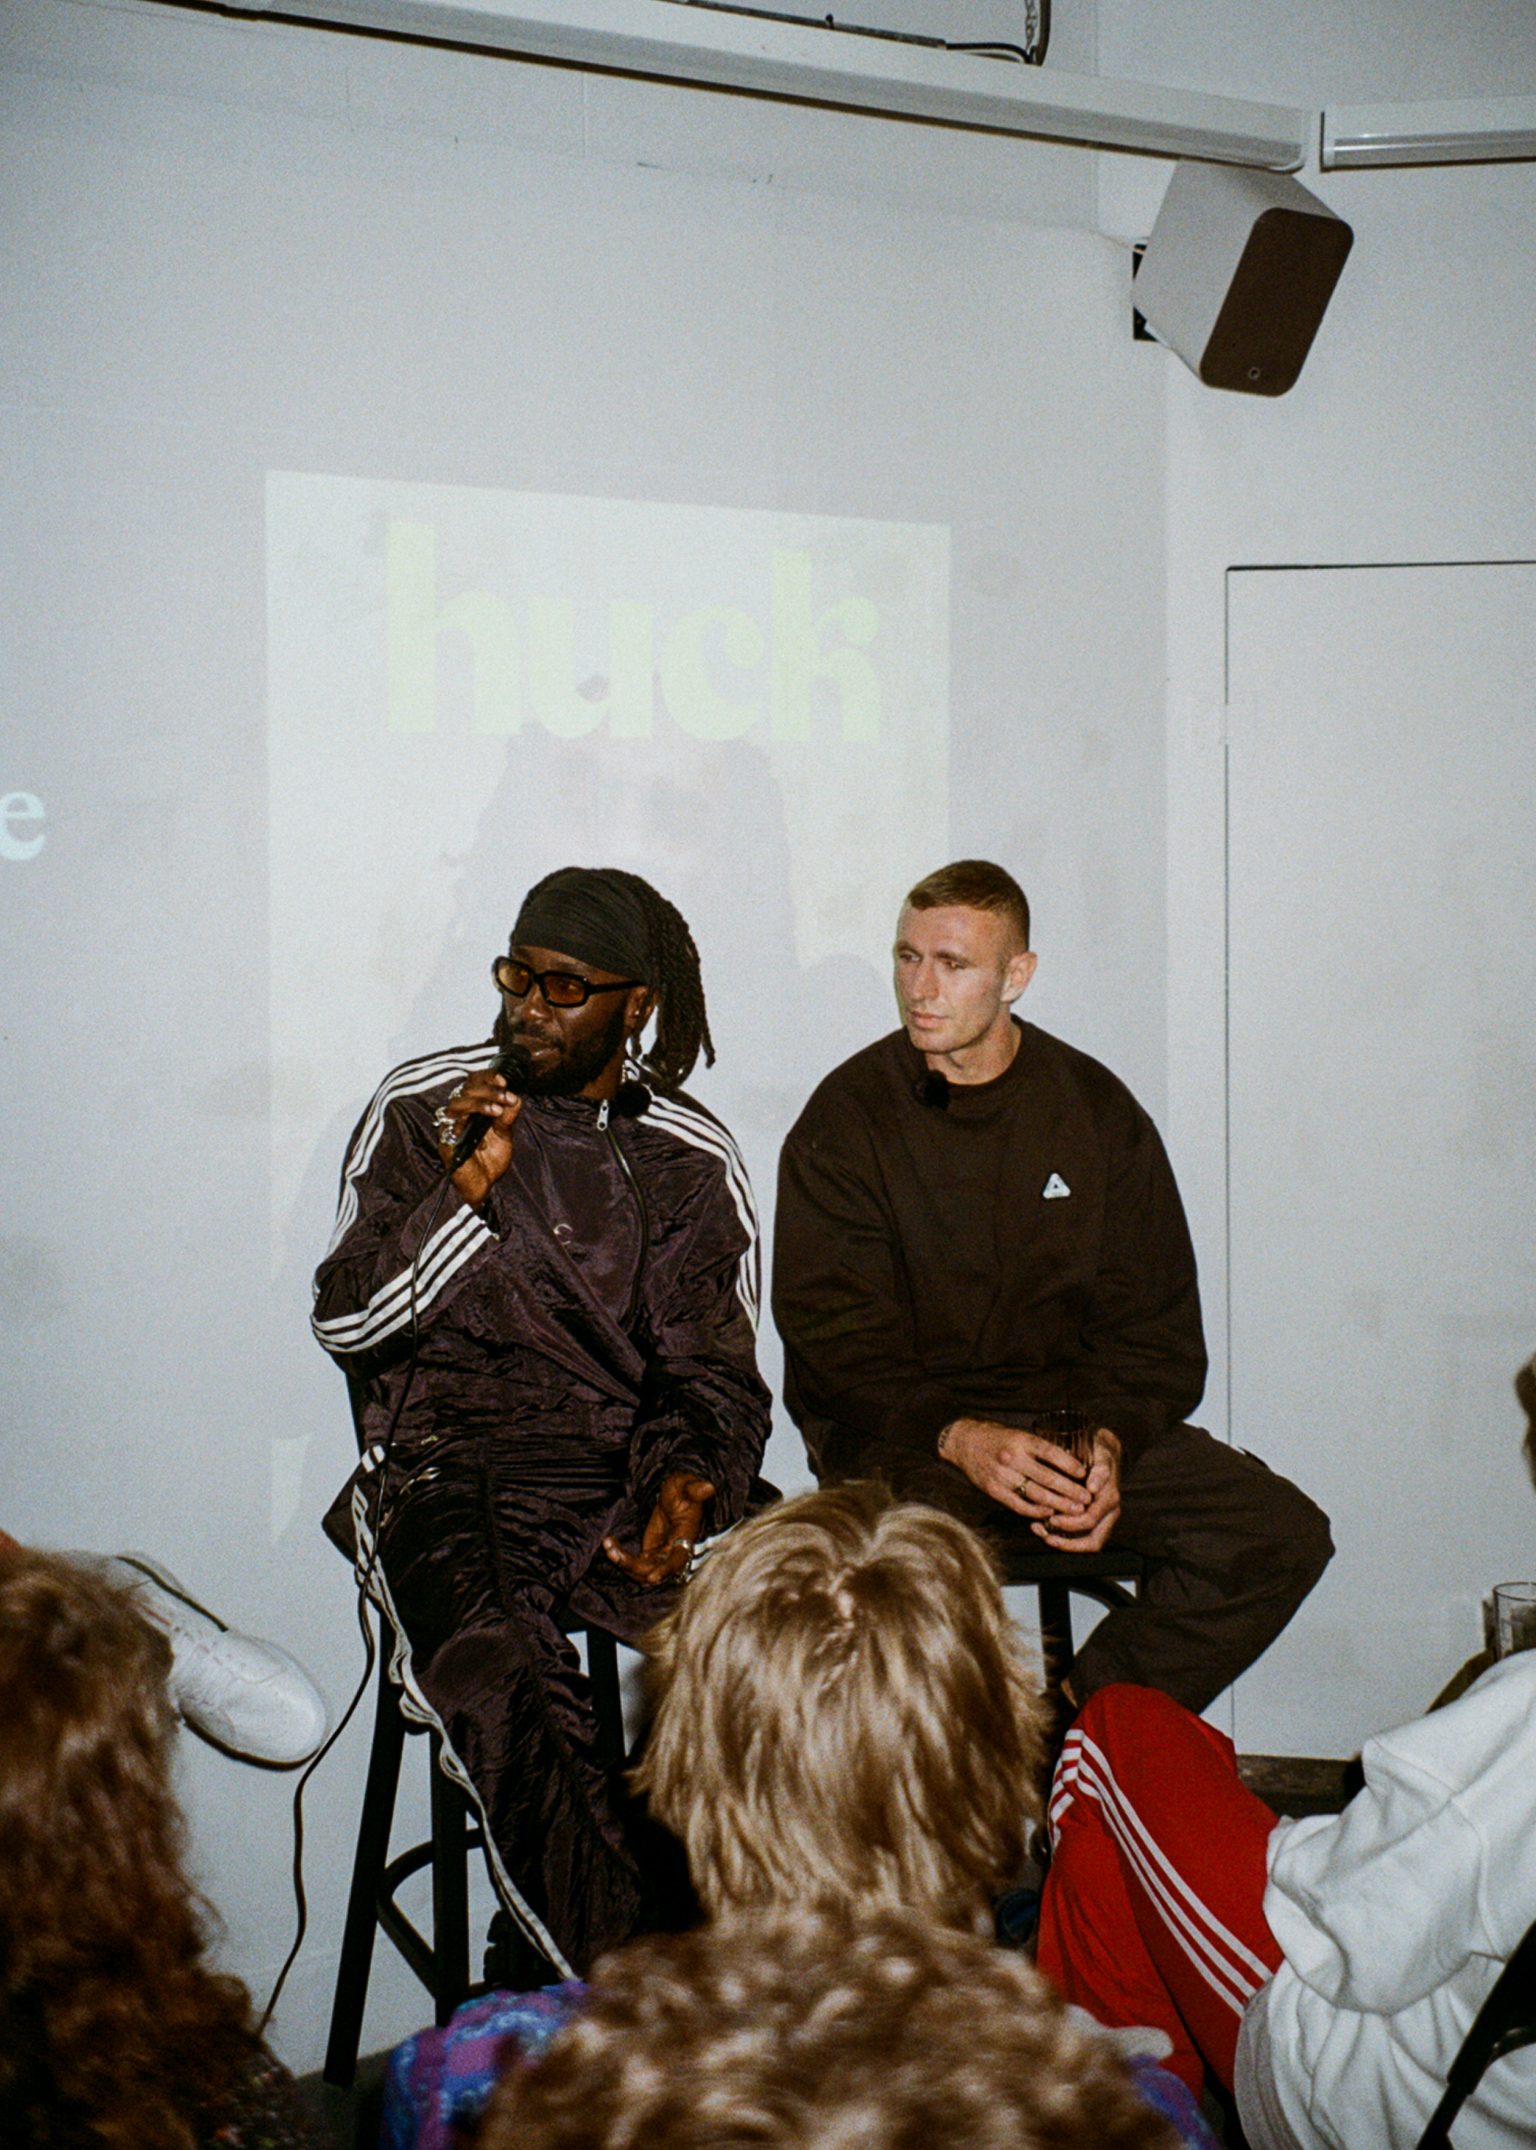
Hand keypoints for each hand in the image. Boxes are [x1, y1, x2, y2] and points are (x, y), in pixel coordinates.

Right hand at [434, 1072, 523, 1208]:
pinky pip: (450, 1130)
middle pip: (464, 1090)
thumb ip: (508, 1116)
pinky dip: (467, 1127)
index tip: (503, 1080)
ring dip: (478, 1104)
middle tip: (506, 1097)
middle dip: (488, 1090)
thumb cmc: (491, 1158)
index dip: (486, 1077)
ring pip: (455, 1105)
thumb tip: (515, 1098)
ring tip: (497, 1111)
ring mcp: (449, 1129)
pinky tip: (483, 1133)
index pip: (472, 1082)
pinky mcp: (445, 1144)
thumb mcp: (505, 1134)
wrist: (485, 1186)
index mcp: (471, 1107)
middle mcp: (457, 1115)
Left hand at [602, 1472, 715, 1586]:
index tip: (652, 1577)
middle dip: (632, 1565)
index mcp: (685, 1538)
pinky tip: (610, 1542)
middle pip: (653, 1570)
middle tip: (612, 1552)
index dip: (666, 1570)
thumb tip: (708, 1487)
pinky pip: (633, 1563)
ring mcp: (661, 1555)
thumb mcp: (687, 1486)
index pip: (678, 1559)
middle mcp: (673, 1552)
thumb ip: (695, 1488)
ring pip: (641, 1570)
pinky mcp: (649, 1554)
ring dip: (622, 1562)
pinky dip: (620, 1556)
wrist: (676, 1496)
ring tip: (608, 1544)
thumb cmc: (683, 1490)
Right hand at [938, 1418, 1121, 1551]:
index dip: (1069, 1465)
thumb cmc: (998, 1438)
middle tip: (1087, 1499)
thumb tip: (1070, 1464)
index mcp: (1021, 1440)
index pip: (1050, 1452)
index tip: (1085, 1474)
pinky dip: (1035, 1510)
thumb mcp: (1018, 1435)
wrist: (964, 1442)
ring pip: (1035, 1494)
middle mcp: (1012, 1457)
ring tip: (1075, 1510)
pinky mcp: (993, 1489)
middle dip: (1070, 1490)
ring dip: (1058, 1504)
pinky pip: (1018, 1504)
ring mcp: (1001, 1475)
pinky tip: (1049, 1513)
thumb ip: (1038, 1449)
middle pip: (1047, 1478)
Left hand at [1031, 1428, 1121, 1551]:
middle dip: (1066, 1541)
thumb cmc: (1098, 1454)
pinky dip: (1062, 1537)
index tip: (1050, 1518)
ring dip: (1062, 1543)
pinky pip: (1081, 1538)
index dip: (1070, 1523)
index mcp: (1110, 1499)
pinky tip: (1041, 1527)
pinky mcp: (1094, 1521)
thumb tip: (1092, 1488)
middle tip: (1043, 1531)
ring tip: (1039, 1532)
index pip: (1090, 1520)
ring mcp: (1103, 1520)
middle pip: (1092, 1541)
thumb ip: (1099, 1471)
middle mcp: (1109, 1513)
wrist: (1104, 1452)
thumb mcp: (1100, 1456)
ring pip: (1086, 1543)